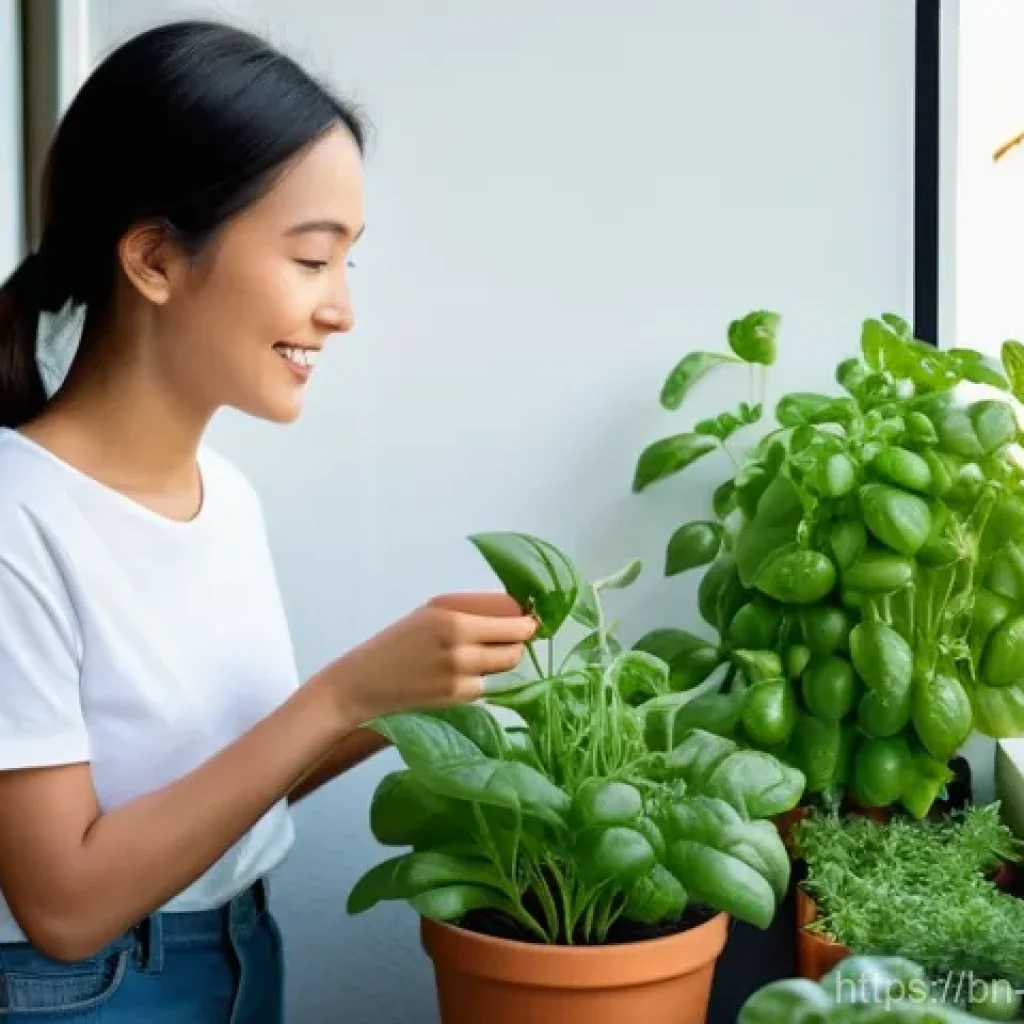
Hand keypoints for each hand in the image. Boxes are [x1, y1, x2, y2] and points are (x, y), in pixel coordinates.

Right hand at [322, 592, 536, 725]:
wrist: (364, 683)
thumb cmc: (397, 641)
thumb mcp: (430, 613)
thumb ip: (470, 612)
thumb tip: (514, 612)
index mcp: (454, 621)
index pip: (514, 623)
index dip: (527, 623)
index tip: (530, 621)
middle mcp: (462, 649)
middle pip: (515, 648)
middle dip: (518, 643)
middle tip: (510, 639)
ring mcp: (461, 678)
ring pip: (504, 669)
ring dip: (501, 661)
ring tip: (482, 654)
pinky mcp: (457, 700)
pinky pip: (486, 686)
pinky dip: (481, 680)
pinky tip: (460, 674)